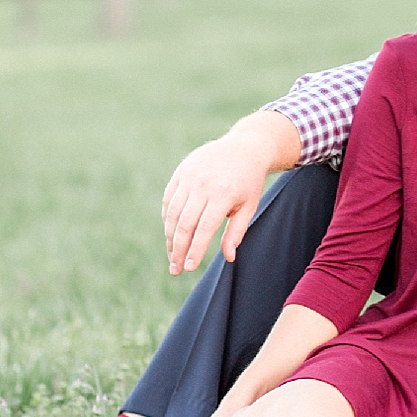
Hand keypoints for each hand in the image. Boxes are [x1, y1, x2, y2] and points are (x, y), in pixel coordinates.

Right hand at [162, 114, 292, 273]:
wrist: (245, 147)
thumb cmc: (249, 182)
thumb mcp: (249, 206)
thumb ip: (236, 232)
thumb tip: (228, 258)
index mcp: (223, 194)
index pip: (203, 229)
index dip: (194, 250)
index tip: (188, 268)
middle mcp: (203, 184)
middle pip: (184, 224)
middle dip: (177, 250)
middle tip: (175, 269)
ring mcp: (190, 176)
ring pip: (172, 213)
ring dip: (169, 237)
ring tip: (172, 255)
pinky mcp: (181, 172)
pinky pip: (169, 199)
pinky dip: (167, 218)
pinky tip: (170, 233)